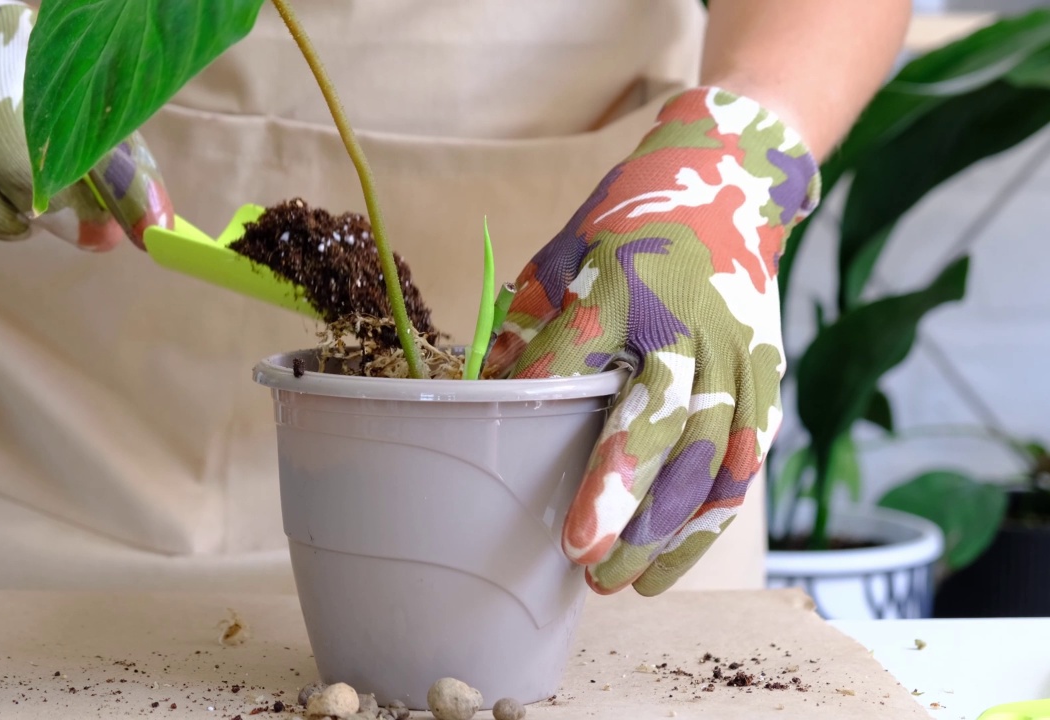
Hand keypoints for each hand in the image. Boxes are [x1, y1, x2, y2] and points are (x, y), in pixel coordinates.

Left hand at [486, 87, 819, 595]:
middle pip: (659, 417)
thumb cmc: (632, 220)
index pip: (575, 350)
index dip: (539, 396)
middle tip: (580, 556)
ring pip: (708, 458)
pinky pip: (742, 465)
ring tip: (613, 579)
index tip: (503, 450)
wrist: (733, 180)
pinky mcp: (765, 380)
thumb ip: (532, 318)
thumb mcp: (568, 251)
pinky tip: (670, 564)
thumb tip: (487, 393)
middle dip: (620, 491)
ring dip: (664, 528)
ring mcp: (737, 355)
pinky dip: (709, 522)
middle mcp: (690, 322)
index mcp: (628, 281)